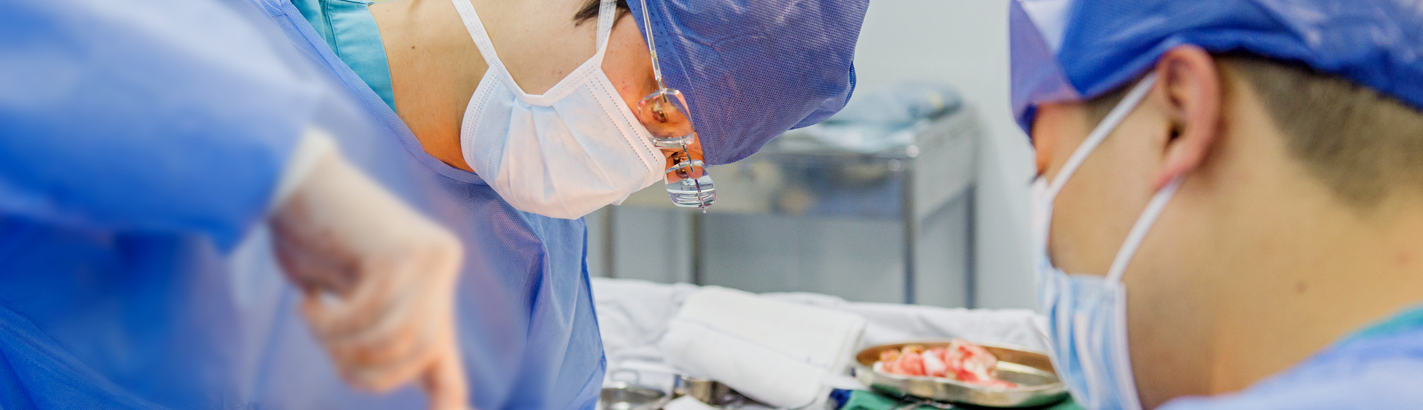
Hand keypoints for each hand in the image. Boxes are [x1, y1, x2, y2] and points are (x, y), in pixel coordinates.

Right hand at [269, 151, 469, 409]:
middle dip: (369, 371)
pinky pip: (371, 314)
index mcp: (432, 283)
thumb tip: (385, 367)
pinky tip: (308, 304)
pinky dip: (332, 323)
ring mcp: (429, 255)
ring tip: (314, 321)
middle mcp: (443, 265)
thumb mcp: (347, 292)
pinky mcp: (403, 250)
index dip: (449, 398)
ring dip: (344, 345)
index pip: (446, 356)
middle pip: (421, 352)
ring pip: (398, 338)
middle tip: (330, 353)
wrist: (289, 179)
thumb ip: (374, 326)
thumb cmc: (309, 237)